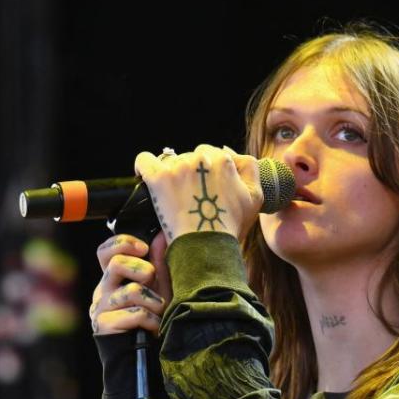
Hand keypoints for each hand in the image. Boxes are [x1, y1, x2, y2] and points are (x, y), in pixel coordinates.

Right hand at [90, 231, 171, 335]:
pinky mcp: (104, 325)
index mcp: (113, 278)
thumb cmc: (152, 319)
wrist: (143, 357)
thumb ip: (158, 263)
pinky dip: (152, 320)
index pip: (105, 251)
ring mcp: (100, 308)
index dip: (122, 243)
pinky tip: (154, 328)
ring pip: (131, 290)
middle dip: (143, 270)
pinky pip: (135, 313)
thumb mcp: (159, 289)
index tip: (144, 249)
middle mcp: (102, 290)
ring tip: (160, 313)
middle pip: (116, 264)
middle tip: (154, 284)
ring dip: (155, 302)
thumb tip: (161, 235)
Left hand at [134, 144, 263, 243]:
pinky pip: (144, 161)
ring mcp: (178, 167)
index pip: (211, 154)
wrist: (207, 247)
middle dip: (190, 173)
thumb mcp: (255, 197)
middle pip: (190, 157)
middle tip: (190, 197)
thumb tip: (229, 151)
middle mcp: (201, 158)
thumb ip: (249, 168)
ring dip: (172, 174)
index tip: (204, 189)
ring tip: (173, 197)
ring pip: (170, 161)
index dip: (208, 172)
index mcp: (224, 160)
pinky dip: (144, 167)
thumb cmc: (231, 226)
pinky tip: (146, 178)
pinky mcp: (158, 178)